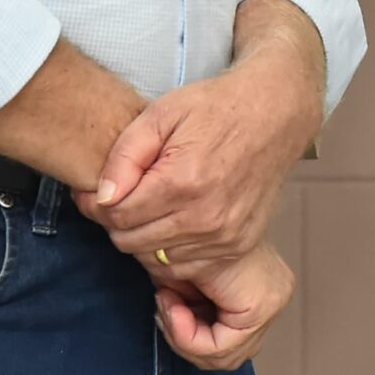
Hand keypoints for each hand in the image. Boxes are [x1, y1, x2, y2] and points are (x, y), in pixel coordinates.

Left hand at [82, 51, 320, 266]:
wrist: (276, 114)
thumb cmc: (217, 108)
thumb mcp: (162, 113)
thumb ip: (124, 156)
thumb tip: (103, 198)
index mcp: (183, 182)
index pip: (118, 216)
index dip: (99, 204)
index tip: (98, 191)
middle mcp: (205, 217)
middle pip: (132, 242)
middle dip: (119, 221)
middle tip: (125, 196)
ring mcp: (226, 236)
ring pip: (155, 259)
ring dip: (144, 238)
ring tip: (151, 206)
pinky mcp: (239, 245)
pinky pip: (185, 266)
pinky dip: (171, 250)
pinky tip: (174, 221)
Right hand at [153, 243, 294, 369]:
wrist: (186, 209)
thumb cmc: (179, 237)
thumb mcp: (183, 281)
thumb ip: (185, 309)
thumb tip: (174, 326)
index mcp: (262, 290)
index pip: (226, 343)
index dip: (187, 334)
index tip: (165, 302)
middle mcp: (274, 297)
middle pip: (226, 354)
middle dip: (185, 336)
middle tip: (165, 305)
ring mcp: (272, 302)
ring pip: (223, 356)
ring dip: (183, 335)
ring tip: (168, 302)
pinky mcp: (261, 307)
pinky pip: (221, 349)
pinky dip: (188, 335)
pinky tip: (174, 305)